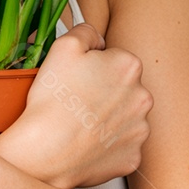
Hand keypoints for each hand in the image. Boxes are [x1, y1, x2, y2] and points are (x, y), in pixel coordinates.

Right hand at [0, 23, 152, 188]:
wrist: (46, 150)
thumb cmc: (53, 100)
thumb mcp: (62, 46)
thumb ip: (86, 32)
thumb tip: (96, 38)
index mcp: (129, 66)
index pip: (114, 59)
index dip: (92, 67)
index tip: (77, 78)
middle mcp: (142, 97)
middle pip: (123, 88)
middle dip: (104, 92)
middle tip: (76, 100)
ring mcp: (140, 130)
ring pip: (124, 117)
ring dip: (107, 118)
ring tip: (79, 122)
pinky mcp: (133, 157)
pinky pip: (121, 146)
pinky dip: (107, 144)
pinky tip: (86, 141)